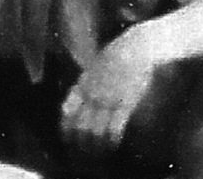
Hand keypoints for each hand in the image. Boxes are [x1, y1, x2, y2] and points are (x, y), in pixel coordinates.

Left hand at [62, 31, 158, 155]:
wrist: (136, 48)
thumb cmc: (117, 55)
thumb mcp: (94, 66)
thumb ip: (86, 82)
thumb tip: (80, 97)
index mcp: (82, 84)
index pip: (67, 110)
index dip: (66, 127)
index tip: (67, 138)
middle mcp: (92, 94)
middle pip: (80, 125)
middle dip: (80, 143)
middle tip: (83, 153)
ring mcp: (107, 100)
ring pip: (96, 130)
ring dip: (96, 146)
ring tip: (98, 154)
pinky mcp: (125, 104)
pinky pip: (115, 128)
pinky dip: (113, 139)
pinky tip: (114, 145)